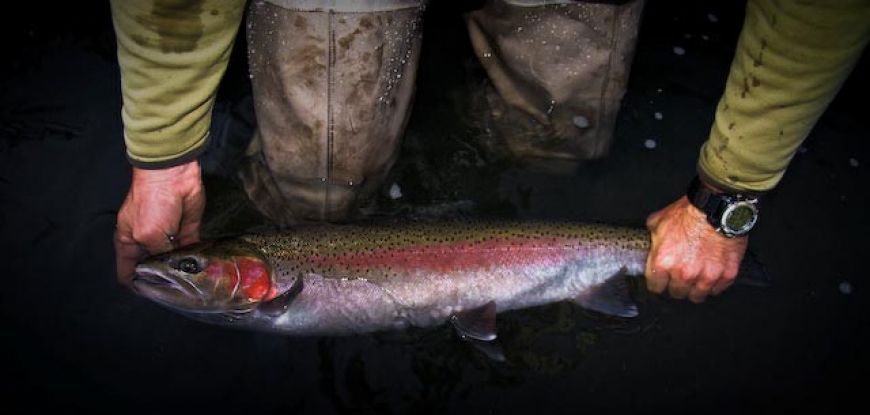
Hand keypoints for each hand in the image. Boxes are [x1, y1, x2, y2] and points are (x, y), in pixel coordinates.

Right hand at [114, 159, 204, 284]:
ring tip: (193, 286)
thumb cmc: (151, 203)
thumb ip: (159, 254)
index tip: (151, 297)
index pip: (127, 271)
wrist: (173, 177)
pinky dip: (197, 259)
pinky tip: (204, 271)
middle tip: (178, 296)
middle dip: (164, 280)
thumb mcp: (148, 235)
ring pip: (174, 261)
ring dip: (183, 270)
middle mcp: (148, 243)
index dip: (136, 286)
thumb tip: (173, 269)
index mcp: (128, 243)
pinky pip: (192, 250)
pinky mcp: (188, 231)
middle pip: (153, 268)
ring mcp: (168, 237)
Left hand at [644, 196, 747, 302]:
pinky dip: (715, 284)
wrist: (717, 207)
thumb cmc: (688, 212)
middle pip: (677, 293)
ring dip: (696, 288)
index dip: (658, 283)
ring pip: (697, 296)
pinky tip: (712, 274)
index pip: (655, 287)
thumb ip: (652, 238)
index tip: (661, 280)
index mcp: (663, 262)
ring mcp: (706, 276)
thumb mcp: (658, 221)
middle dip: (677, 286)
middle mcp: (684, 274)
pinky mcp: (726, 275)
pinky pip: (718, 289)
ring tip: (696, 277)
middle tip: (680, 276)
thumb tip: (650, 242)